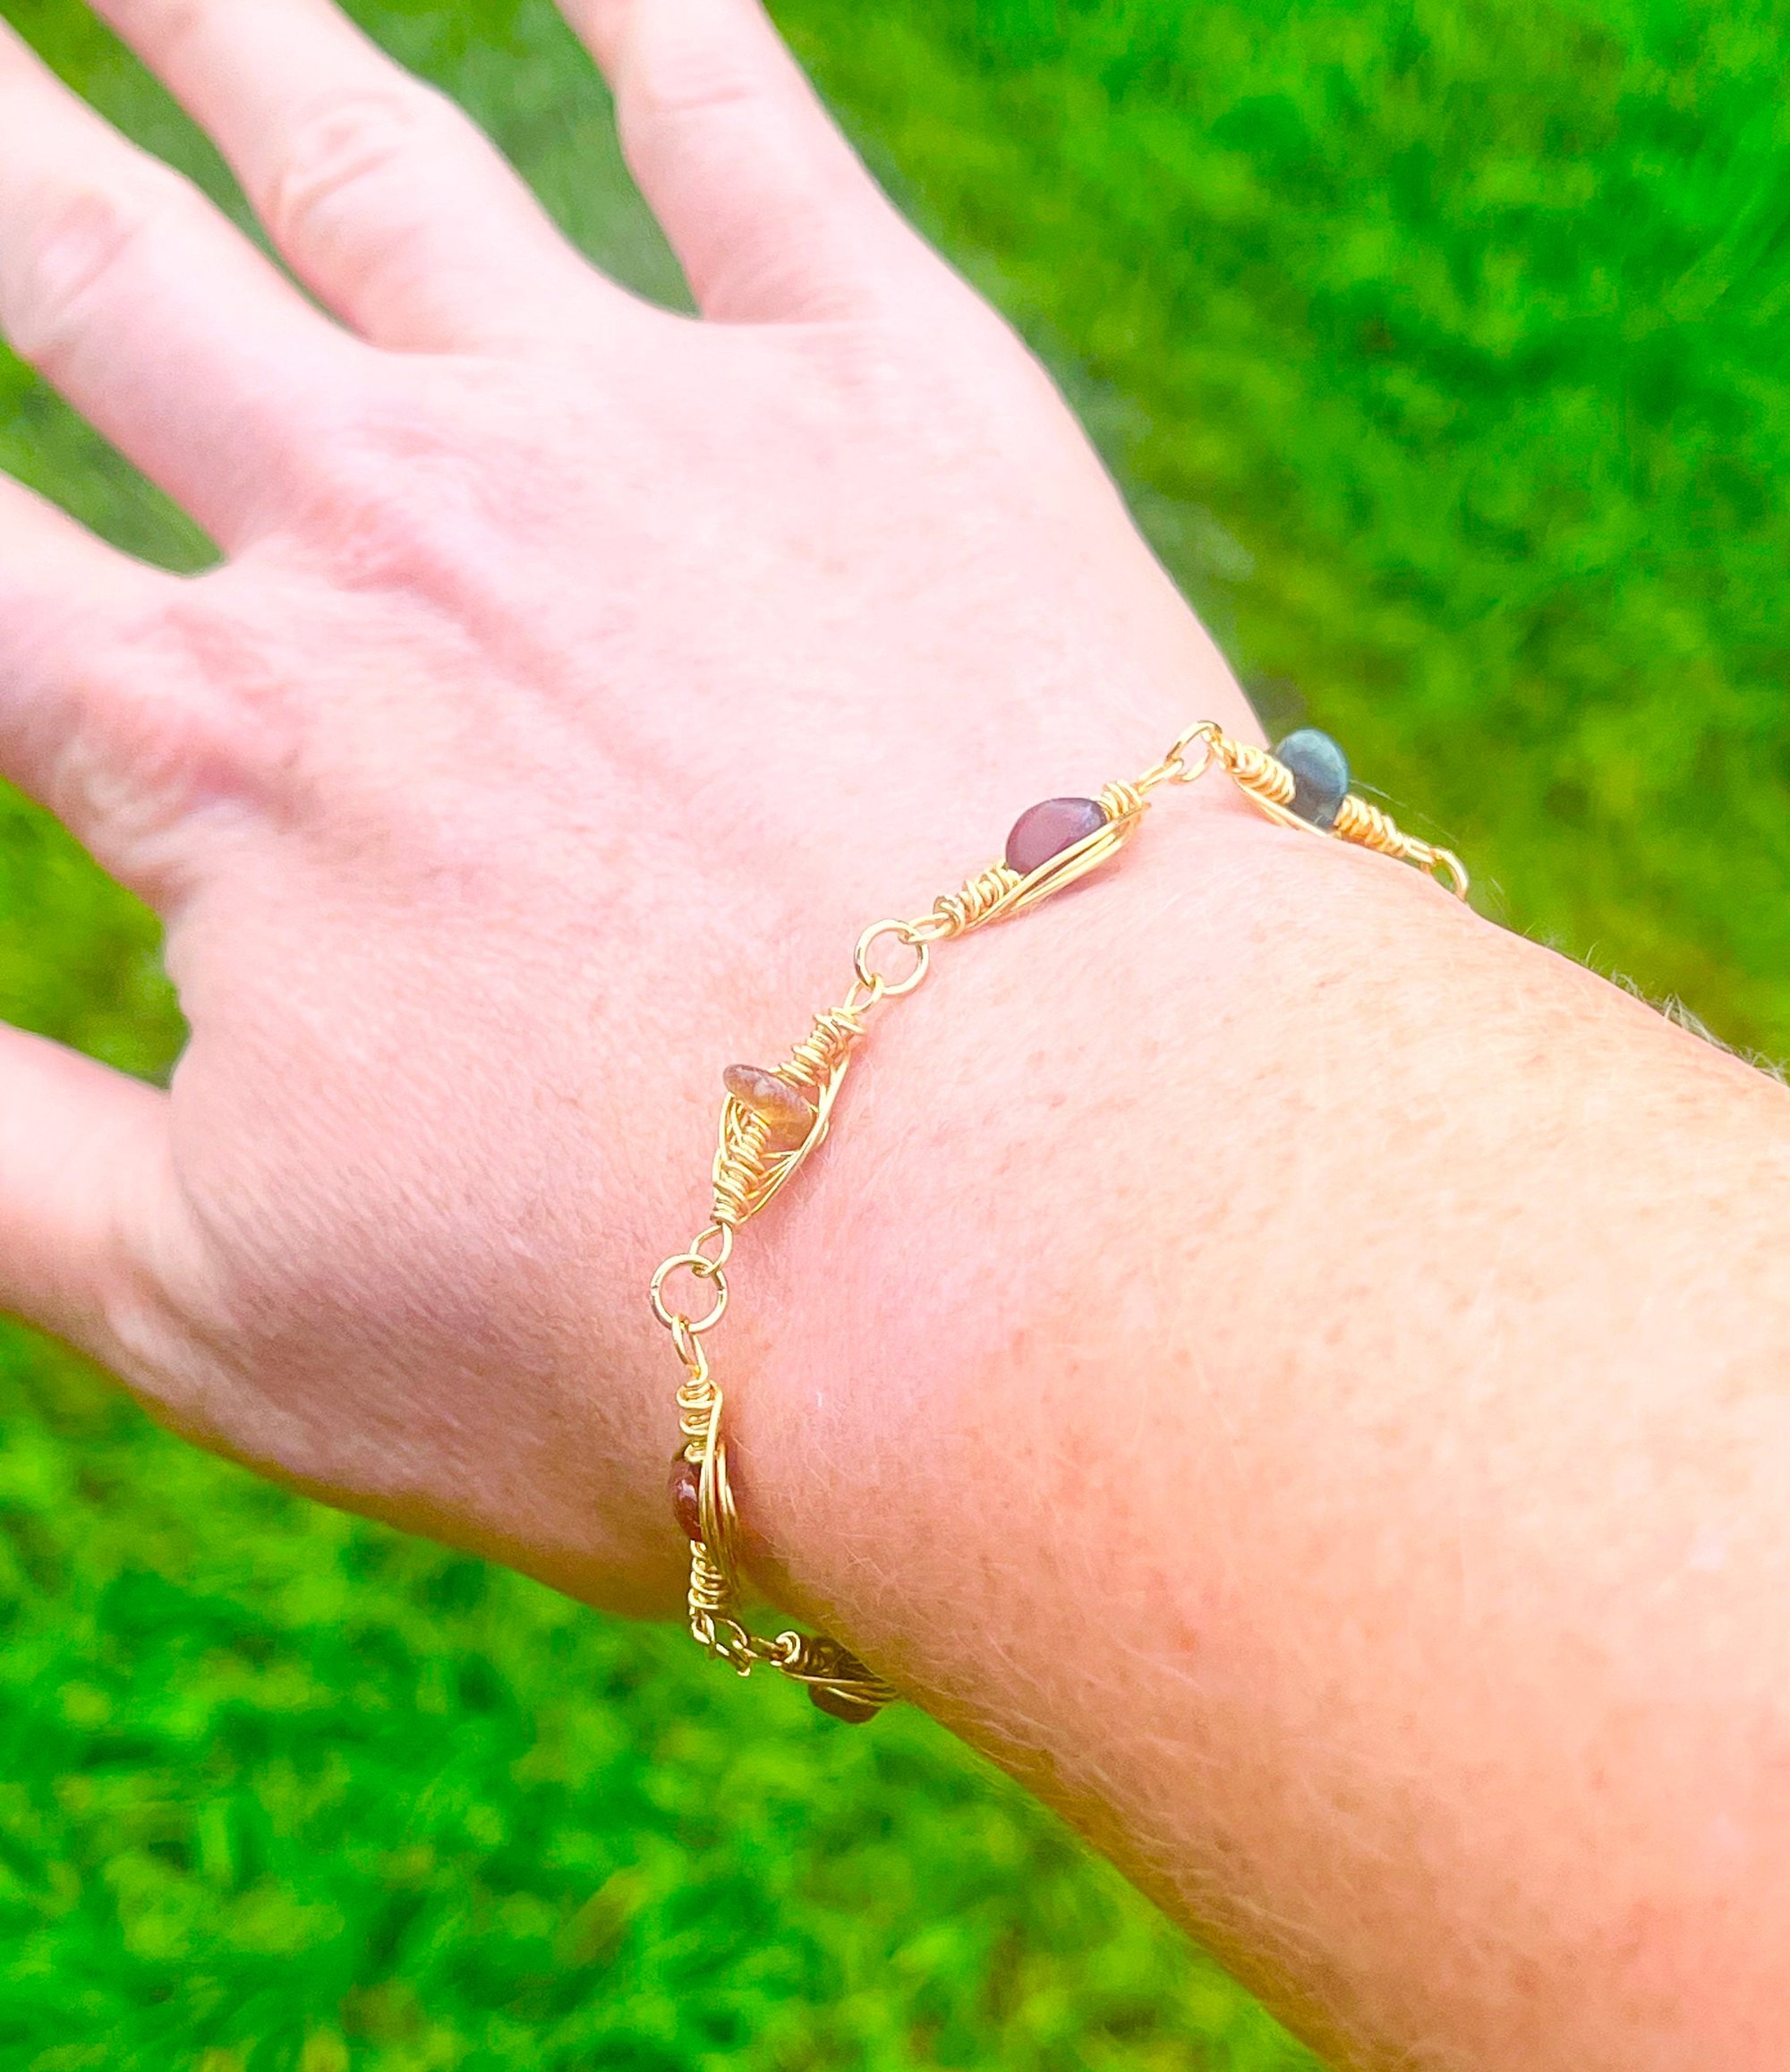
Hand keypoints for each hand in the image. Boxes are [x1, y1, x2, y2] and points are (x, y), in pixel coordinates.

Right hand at [0, 0, 1233, 1606]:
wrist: (1070, 1254)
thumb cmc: (657, 1331)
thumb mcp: (236, 1312)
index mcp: (222, 756)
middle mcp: (401, 538)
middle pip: (93, 274)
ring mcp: (650, 440)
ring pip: (365, 154)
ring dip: (217, 22)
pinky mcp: (902, 406)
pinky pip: (743, 138)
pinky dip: (664, 13)